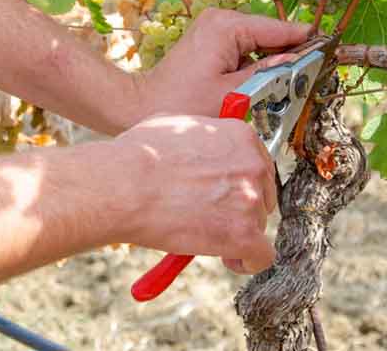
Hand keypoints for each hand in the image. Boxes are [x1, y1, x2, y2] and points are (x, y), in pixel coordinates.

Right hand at [114, 114, 276, 273]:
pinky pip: (261, 255)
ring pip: (258, 224)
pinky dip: (247, 260)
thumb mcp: (176, 125)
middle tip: (216, 215)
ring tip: (206, 234)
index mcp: (240, 136)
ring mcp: (250, 199)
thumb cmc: (140, 155)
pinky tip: (227, 257)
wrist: (124, 185)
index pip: (258, 164)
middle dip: (242, 207)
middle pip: (263, 194)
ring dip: (237, 231)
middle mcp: (252, 164)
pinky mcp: (243, 233)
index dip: (241, 182)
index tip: (227, 193)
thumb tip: (200, 145)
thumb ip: (202, 136)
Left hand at [135, 9, 310, 121]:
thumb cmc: (183, 105)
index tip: (333, 51)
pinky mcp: (209, 41)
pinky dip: (254, 67)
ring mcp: (213, 28)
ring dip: (271, 65)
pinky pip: (243, 50)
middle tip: (309, 81)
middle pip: (270, 35)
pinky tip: (259, 89)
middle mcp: (221, 19)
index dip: (307, 42)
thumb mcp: (235, 95)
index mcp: (228, 26)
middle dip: (288, 57)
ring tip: (284, 91)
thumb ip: (270, 75)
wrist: (140, 107)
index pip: (280, 29)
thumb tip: (300, 62)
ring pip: (258, 45)